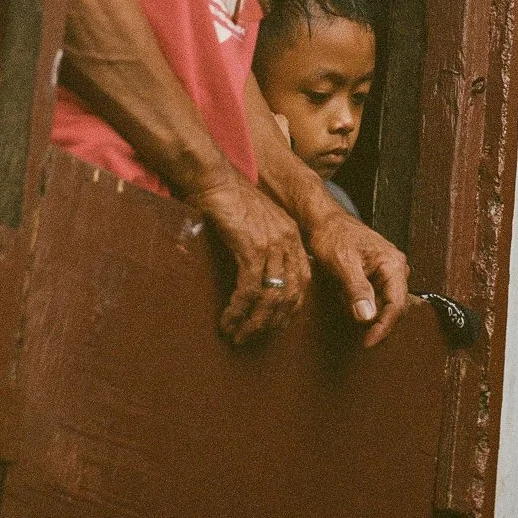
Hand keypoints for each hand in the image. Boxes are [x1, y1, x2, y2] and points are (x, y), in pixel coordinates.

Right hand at [189, 170, 310, 343]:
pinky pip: (249, 289)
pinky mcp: (252, 247)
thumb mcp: (257, 226)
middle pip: (290, 294)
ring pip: (271, 296)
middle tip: (251, 338)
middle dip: (271, 323)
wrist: (214, 179)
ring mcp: (272, 244)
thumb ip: (263, 249)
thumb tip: (256, 279)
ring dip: (253, 322)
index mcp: (293, 237)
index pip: (302, 283)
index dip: (289, 309)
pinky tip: (227, 319)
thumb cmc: (230, 201)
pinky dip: (238, 309)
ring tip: (237, 335)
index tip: (273, 326)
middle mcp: (288, 242)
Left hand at [304, 208, 409, 347]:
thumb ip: (356, 290)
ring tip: (340, 298)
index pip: (397, 305)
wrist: (321, 220)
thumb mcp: (342, 264)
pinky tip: (341, 294)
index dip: (383, 327)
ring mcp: (386, 271)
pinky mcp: (375, 274)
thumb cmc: (331, 236)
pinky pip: (372, 297)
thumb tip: (367, 317)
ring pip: (381, 304)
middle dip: (372, 320)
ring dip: (362, 310)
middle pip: (392, 307)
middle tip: (351, 328)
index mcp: (393, 264)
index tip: (367, 343)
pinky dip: (357, 302)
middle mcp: (395, 268)